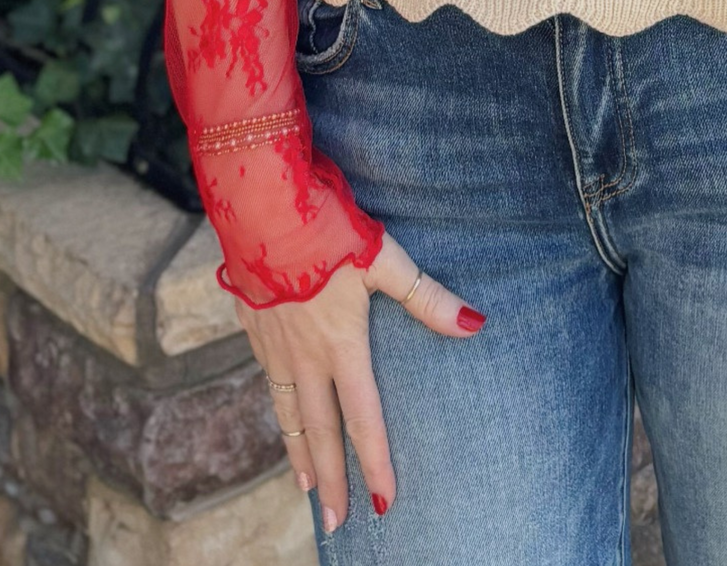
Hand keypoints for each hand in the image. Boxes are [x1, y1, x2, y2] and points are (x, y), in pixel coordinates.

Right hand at [236, 231, 483, 530]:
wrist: (260, 203)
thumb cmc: (326, 226)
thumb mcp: (384, 258)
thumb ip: (426, 297)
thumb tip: (474, 324)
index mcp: (340, 343)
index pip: (362, 417)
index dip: (374, 461)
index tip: (382, 501)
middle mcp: (305, 354)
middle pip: (320, 430)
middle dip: (331, 480)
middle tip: (337, 523)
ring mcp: (274, 343)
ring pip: (289, 412)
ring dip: (299, 454)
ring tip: (306, 490)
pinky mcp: (252, 325)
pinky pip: (269, 382)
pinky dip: (278, 411)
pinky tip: (283, 415)